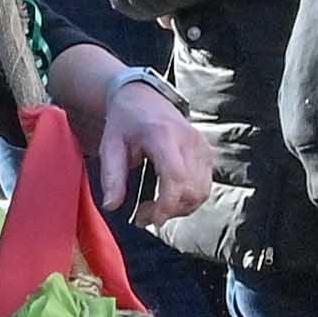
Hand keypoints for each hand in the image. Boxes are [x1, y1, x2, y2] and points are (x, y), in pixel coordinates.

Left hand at [95, 77, 213, 227]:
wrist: (144, 98)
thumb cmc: (125, 121)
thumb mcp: (109, 145)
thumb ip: (111, 176)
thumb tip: (112, 206)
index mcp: (163, 136)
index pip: (176, 177)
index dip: (167, 204)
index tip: (149, 218)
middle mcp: (189, 141)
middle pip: (192, 190)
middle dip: (170, 210)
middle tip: (144, 214)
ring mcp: (202, 147)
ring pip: (202, 192)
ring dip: (180, 208)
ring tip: (155, 207)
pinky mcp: (208, 154)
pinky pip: (205, 186)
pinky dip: (189, 199)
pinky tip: (169, 197)